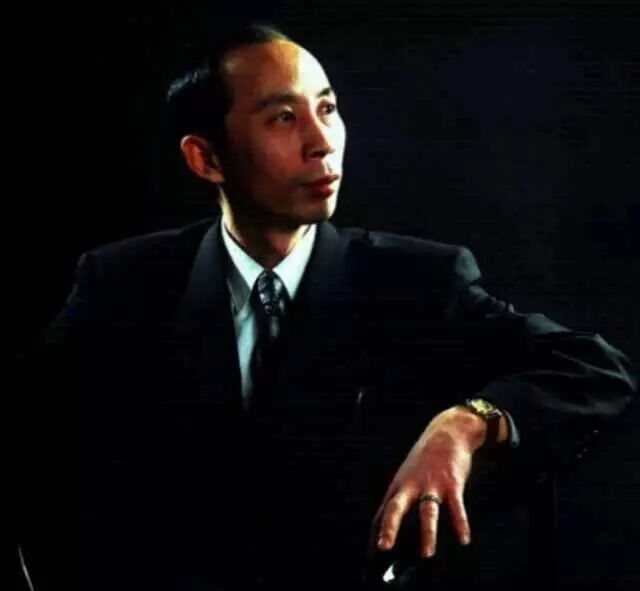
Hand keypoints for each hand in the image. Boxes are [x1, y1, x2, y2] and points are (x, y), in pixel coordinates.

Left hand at [372, 406, 487, 557]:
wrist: (447, 432)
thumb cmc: (425, 458)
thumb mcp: (406, 474)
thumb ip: (399, 496)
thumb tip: (388, 521)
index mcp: (400, 484)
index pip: (384, 510)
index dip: (377, 530)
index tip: (372, 552)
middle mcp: (412, 484)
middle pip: (397, 506)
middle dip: (389, 527)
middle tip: (383, 547)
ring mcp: (432, 484)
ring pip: (427, 510)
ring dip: (428, 533)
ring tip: (427, 554)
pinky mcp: (452, 483)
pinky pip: (456, 506)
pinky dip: (460, 523)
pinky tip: (463, 538)